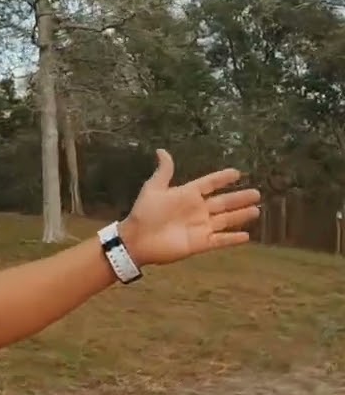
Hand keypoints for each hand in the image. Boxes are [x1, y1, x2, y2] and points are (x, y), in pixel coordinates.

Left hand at [119, 149, 261, 266]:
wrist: (137, 240)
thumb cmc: (145, 213)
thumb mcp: (153, 189)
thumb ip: (163, 171)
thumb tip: (161, 150)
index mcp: (187, 195)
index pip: (209, 184)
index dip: (222, 178)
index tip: (237, 172)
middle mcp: (197, 210)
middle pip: (223, 202)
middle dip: (239, 198)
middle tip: (256, 193)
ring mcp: (201, 227)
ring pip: (226, 220)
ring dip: (241, 216)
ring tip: (256, 210)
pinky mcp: (201, 243)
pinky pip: (221, 240)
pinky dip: (233, 239)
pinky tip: (247, 236)